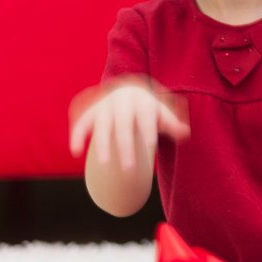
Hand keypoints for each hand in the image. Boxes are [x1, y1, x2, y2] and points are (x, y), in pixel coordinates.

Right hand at [68, 80, 188, 169]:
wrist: (127, 90)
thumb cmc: (148, 109)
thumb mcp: (161, 113)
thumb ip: (171, 123)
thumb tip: (185, 132)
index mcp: (143, 101)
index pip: (146, 118)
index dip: (148, 131)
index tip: (150, 148)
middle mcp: (122, 102)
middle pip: (124, 126)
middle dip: (126, 148)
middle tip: (130, 170)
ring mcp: (105, 106)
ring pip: (102, 126)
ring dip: (102, 145)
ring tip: (104, 165)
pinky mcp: (91, 112)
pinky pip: (82, 123)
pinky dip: (77, 136)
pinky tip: (76, 152)